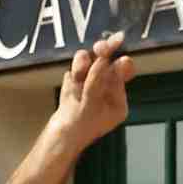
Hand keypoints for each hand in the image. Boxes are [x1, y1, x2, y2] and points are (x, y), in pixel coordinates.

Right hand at [52, 32, 135, 152]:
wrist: (58, 137)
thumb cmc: (79, 126)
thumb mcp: (91, 104)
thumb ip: (97, 81)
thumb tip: (102, 58)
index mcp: (118, 98)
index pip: (124, 73)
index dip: (120, 60)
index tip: (117, 47)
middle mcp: (107, 88)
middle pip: (108, 61)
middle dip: (102, 53)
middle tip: (100, 48)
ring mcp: (91, 83)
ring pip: (91, 61)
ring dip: (83, 65)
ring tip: (77, 76)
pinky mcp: (76, 82)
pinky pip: (77, 68)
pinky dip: (74, 72)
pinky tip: (72, 86)